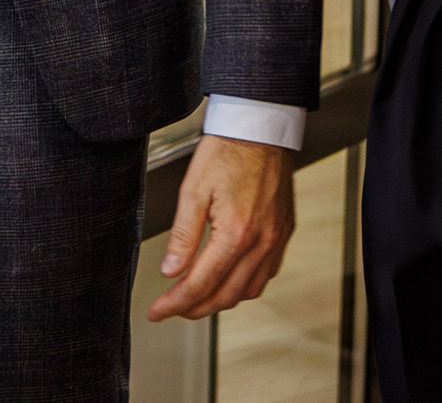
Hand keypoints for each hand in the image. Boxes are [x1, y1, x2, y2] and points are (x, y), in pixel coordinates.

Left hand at [146, 136, 295, 321]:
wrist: (260, 130)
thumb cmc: (227, 152)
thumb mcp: (192, 191)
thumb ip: (182, 236)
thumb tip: (171, 270)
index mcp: (236, 233)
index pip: (201, 283)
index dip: (176, 303)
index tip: (158, 311)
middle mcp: (261, 242)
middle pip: (226, 295)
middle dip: (195, 308)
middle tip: (171, 308)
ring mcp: (275, 240)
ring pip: (248, 290)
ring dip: (220, 300)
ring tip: (196, 298)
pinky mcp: (283, 233)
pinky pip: (266, 274)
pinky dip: (244, 286)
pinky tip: (229, 279)